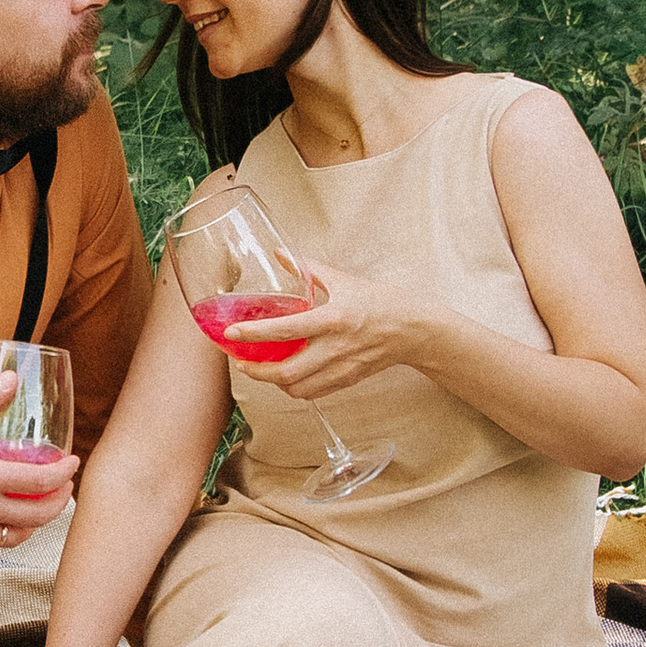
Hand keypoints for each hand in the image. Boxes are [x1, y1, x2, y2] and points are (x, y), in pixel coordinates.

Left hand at [223, 254, 439, 400]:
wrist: (413, 329)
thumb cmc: (379, 301)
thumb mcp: (344, 279)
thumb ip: (308, 268)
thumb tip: (279, 254)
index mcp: (333, 318)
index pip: (286, 330)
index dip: (255, 334)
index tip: (232, 333)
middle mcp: (336, 348)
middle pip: (287, 372)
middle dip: (257, 371)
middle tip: (242, 361)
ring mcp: (342, 368)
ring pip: (297, 388)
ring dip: (274, 383)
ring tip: (262, 369)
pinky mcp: (348, 380)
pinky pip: (313, 393)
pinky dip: (294, 388)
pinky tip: (287, 376)